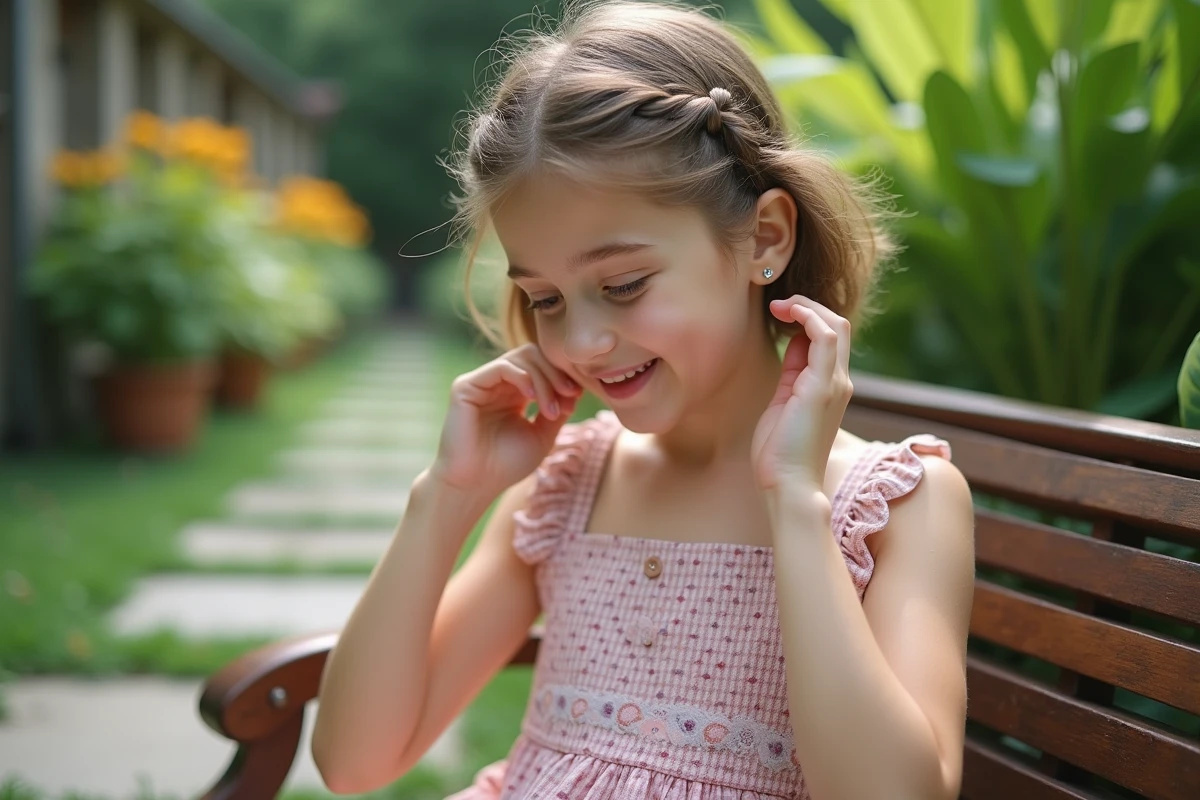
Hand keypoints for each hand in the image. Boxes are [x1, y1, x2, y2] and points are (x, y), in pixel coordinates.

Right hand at [430, 343, 582, 499]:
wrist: (475, 484)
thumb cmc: (506, 465)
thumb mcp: (542, 435)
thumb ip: (557, 410)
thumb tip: (575, 389)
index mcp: (513, 393)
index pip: (541, 366)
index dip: (562, 374)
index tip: (578, 394)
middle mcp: (497, 384)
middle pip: (534, 355)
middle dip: (557, 372)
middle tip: (570, 395)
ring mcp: (482, 383)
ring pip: (521, 357)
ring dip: (544, 379)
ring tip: (552, 409)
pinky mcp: (466, 386)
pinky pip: (501, 367)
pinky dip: (523, 377)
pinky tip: (533, 397)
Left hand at [751, 296, 853, 494]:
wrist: (789, 484)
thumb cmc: (780, 452)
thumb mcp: (784, 402)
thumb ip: (792, 373)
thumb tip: (793, 344)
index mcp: (830, 387)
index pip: (828, 339)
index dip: (806, 319)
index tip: (779, 315)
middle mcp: (839, 382)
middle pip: (838, 325)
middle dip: (808, 306)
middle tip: (778, 304)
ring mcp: (835, 383)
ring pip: (835, 325)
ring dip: (806, 307)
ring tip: (779, 305)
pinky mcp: (823, 386)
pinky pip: (824, 336)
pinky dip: (808, 317)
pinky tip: (787, 314)